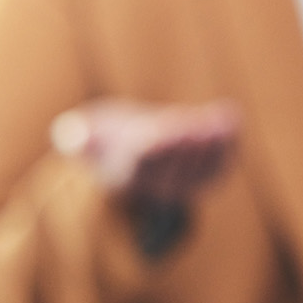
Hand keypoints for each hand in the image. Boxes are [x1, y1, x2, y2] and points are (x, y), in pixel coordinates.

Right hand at [50, 98, 240, 211]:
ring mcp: (184, 184)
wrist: (130, 150)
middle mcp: (157, 186)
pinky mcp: (206, 177)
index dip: (148, 152)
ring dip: (211, 145)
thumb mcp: (84, 136)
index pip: (139, 166)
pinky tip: (232, 116)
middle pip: (173, 167)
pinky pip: (220, 164)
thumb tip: (70, 134)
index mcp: (126, 176)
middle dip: (183, 146)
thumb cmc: (104, 139)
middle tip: (192, 126)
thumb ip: (76, 137)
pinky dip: (228, 143)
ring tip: (221, 120)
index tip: (154, 136)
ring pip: (200, 168)